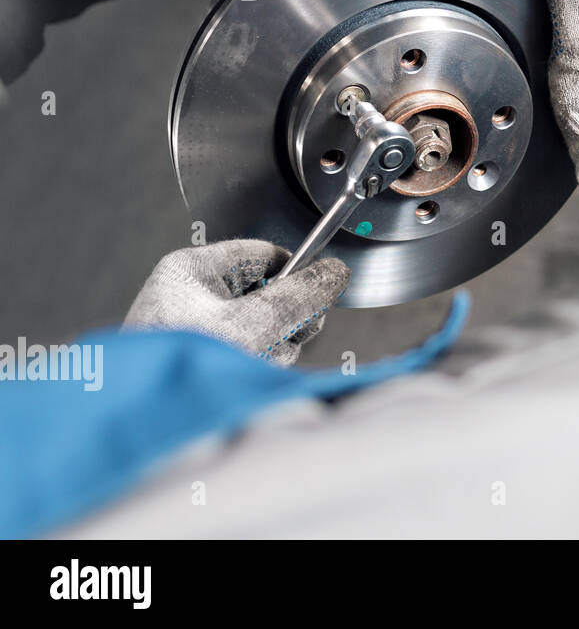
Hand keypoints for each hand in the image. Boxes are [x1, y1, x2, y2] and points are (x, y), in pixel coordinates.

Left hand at [124, 240, 348, 365]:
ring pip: (261, 325)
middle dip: (284, 321)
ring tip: (254, 364)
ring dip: (271, 347)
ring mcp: (192, 328)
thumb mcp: (253, 326)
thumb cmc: (182, 372)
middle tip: (283, 338)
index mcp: (192, 270)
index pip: (264, 254)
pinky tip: (244, 377)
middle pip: (267, 292)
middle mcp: (189, 295)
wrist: (143, 425)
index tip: (317, 297)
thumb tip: (334, 273)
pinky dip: (254, 364)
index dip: (297, 275)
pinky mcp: (197, 357)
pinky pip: (246, 350)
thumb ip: (299, 297)